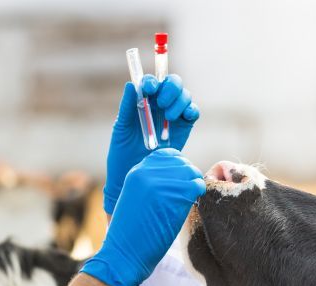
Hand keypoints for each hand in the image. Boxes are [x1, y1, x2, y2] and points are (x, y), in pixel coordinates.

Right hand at [82, 148, 205, 285]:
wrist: (124, 254)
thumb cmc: (131, 235)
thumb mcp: (136, 200)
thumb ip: (151, 185)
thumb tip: (177, 180)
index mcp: (136, 172)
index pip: (167, 156)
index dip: (178, 167)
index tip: (181, 182)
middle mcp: (146, 172)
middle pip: (181, 162)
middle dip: (189, 176)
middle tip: (189, 194)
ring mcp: (160, 182)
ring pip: (191, 172)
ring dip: (194, 185)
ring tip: (190, 200)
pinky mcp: (173, 195)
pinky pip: (196, 185)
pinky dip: (199, 193)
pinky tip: (192, 204)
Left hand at [103, 74, 199, 214]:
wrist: (134, 174)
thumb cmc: (123, 152)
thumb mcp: (122, 128)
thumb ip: (127, 107)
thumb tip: (131, 84)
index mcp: (143, 100)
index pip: (152, 82)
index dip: (152, 81)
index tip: (148, 89)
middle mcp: (159, 104)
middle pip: (172, 83)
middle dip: (170, 88)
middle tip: (161, 103)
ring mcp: (173, 116)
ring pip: (184, 96)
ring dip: (179, 101)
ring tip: (169, 118)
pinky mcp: (184, 128)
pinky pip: (193, 112)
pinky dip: (191, 110)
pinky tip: (184, 117)